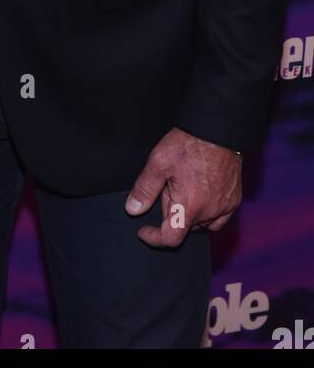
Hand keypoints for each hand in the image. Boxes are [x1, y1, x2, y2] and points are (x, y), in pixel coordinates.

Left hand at [125, 126, 241, 245]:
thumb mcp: (158, 162)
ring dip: (188, 214)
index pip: (171, 238)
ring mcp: (225, 207)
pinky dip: (207, 213)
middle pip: (184, 226)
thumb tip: (133, 210)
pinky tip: (200, 196)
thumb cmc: (188, 144)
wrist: (218, 129)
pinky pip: (219, 218)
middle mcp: (210, 212)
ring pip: (201, 223)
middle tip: (167, 186)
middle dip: (170, 212)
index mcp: (189, 206)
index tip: (144, 231)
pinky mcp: (234, 200)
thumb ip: (145, 189)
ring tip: (183, 186)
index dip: (154, 238)